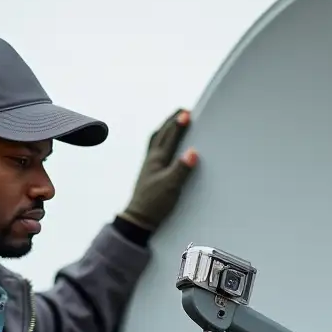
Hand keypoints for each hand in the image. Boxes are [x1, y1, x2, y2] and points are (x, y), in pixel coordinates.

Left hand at [120, 109, 198, 231]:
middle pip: (160, 134)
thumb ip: (181, 169)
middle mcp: (151, 159)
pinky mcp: (149, 173)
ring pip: (156, 140)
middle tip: (183, 112)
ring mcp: (149, 166)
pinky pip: (156, 150)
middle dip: (171, 121)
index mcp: (157, 160)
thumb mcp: (171, 187)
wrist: (138, 219)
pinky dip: (162, 141)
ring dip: (165, 129)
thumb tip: (192, 152)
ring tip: (174, 122)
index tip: (187, 113)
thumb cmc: (153, 204)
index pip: (169, 137)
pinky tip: (166, 145)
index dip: (178, 124)